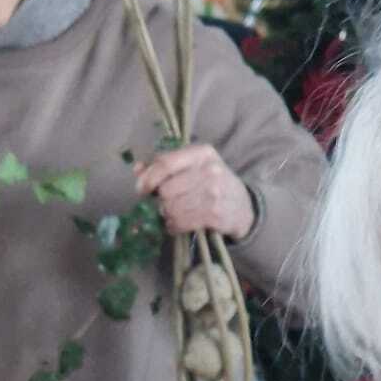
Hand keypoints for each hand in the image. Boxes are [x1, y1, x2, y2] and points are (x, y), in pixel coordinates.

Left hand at [133, 144, 254, 240]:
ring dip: (167, 215)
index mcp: (201, 153)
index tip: (142, 189)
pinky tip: (177, 224)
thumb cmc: (213, 183)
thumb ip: (165, 165)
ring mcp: (213, 193)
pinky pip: (181, 222)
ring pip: (172, 208)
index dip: (148, 178)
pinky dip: (173, 226)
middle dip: (160, 200)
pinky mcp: (214, 214)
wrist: (244, 206)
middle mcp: (209, 170)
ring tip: (172, 215)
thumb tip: (137, 169)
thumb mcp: (194, 167)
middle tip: (164, 205)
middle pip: (166, 189)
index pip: (166, 163)